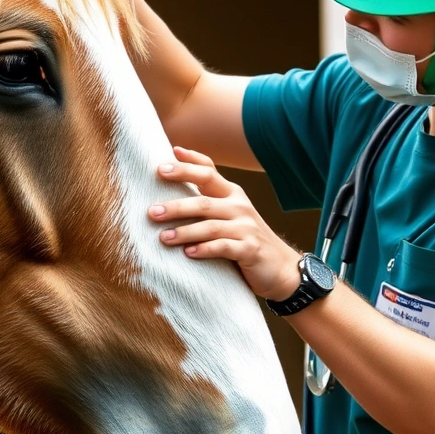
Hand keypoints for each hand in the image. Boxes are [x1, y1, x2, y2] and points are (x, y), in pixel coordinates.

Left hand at [149, 146, 302, 301]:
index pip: (208, 171)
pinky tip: (188, 253)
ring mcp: (246, 227)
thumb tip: (166, 196)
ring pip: (210, 226)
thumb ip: (206, 204)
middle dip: (176, 206)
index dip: (187, 164)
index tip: (161, 164)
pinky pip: (223, 247)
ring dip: (185, 232)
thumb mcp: (229, 216)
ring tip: (163, 237)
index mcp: (231, 194)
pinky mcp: (250, 249)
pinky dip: (204, 249)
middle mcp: (239, 206)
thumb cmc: (245, 240)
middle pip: (203, 201)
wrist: (282, 269)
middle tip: (152, 211)